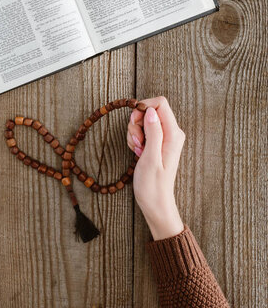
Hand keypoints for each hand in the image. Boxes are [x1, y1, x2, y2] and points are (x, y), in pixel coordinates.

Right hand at [127, 96, 185, 239]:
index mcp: (173, 134)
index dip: (143, 107)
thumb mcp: (150, 158)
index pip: (160, 103)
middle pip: (150, 110)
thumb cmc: (153, 186)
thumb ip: (153, 132)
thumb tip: (151, 111)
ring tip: (137, 150)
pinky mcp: (157, 142)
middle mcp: (171, 132)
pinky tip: (138, 152)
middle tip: (136, 142)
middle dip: (136, 122)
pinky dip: (135, 138)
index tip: (134, 122)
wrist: (156, 204)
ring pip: (143, 120)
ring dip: (134, 132)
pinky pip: (143, 130)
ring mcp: (164, 137)